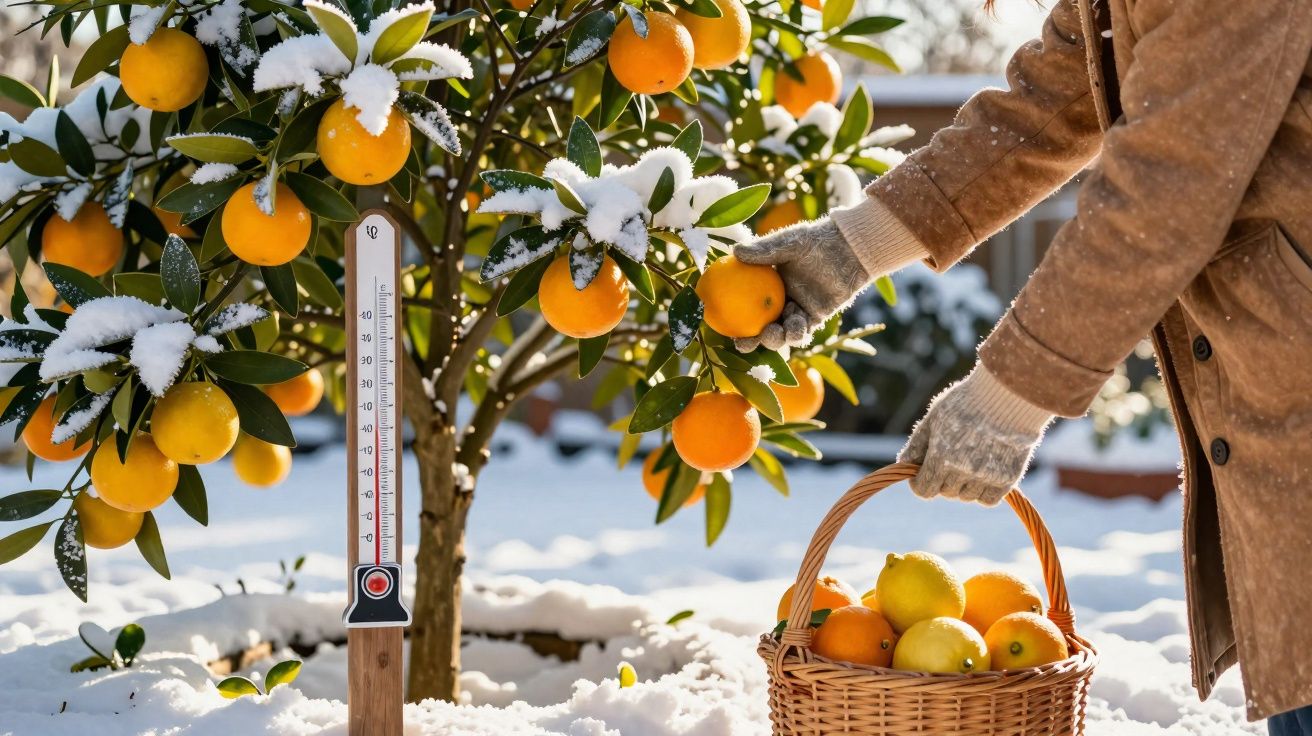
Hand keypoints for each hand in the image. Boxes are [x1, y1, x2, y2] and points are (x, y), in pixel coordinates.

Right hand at [732, 217, 870, 351]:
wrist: (848, 248)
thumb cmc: (816, 240)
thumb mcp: (788, 242)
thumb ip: (764, 250)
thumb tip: (735, 252)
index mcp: (768, 284)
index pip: (746, 305)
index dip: (735, 320)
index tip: (724, 328)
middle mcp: (781, 300)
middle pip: (761, 326)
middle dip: (752, 341)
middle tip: (745, 344)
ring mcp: (798, 309)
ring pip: (782, 333)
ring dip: (775, 339)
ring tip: (773, 333)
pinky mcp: (816, 316)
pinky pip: (802, 330)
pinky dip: (796, 333)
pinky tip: (794, 329)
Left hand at [897, 366, 1052, 505]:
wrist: (1010, 397)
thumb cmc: (967, 403)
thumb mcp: (934, 418)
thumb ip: (917, 445)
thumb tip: (903, 465)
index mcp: (941, 457)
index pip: (923, 490)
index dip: (920, 483)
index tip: (922, 474)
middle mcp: (963, 472)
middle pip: (945, 492)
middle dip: (943, 479)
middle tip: (953, 456)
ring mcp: (986, 477)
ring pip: (966, 496)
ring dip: (964, 485)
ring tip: (972, 458)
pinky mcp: (1007, 479)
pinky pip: (987, 500)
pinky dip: (984, 491)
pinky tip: (985, 472)